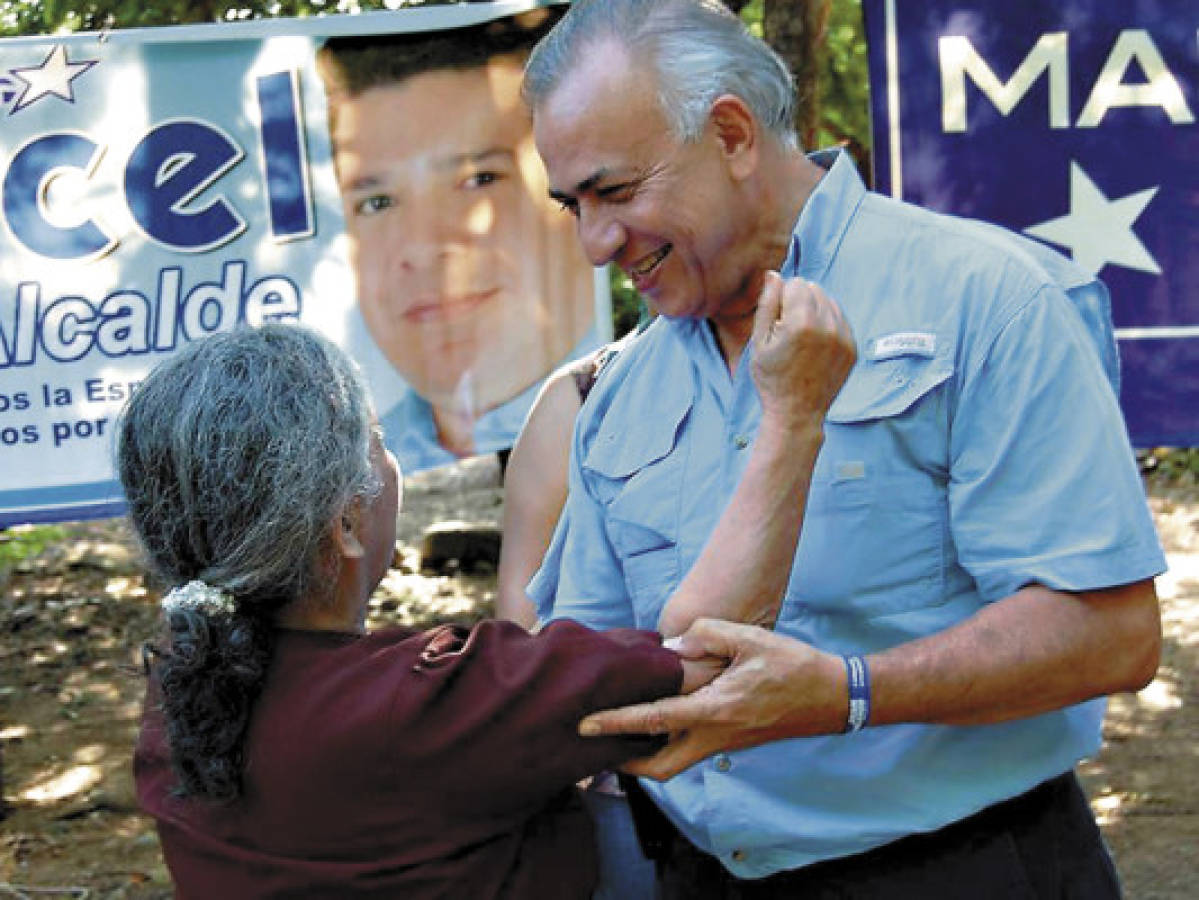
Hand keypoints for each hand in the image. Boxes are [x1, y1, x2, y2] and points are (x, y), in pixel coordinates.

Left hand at [579, 619, 846, 779]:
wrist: (831, 697)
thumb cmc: (793, 665)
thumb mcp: (751, 638)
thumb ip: (707, 635)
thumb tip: (670, 647)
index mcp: (715, 711)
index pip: (654, 721)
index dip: (615, 722)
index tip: (584, 725)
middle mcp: (716, 736)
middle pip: (659, 767)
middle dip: (625, 761)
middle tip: (597, 745)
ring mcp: (724, 743)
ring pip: (674, 764)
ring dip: (644, 757)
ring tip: (618, 735)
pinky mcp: (732, 741)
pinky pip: (689, 752)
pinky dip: (665, 745)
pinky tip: (654, 723)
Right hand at [750, 271, 855, 430]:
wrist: (796, 412)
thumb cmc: (772, 378)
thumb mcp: (759, 341)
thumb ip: (767, 304)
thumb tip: (773, 274)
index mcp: (802, 323)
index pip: (794, 283)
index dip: (781, 300)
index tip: (777, 324)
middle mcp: (828, 327)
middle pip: (813, 289)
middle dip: (799, 302)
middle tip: (788, 332)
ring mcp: (844, 338)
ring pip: (829, 302)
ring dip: (814, 312)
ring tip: (802, 339)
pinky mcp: (852, 348)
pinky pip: (840, 319)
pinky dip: (828, 326)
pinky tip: (815, 346)